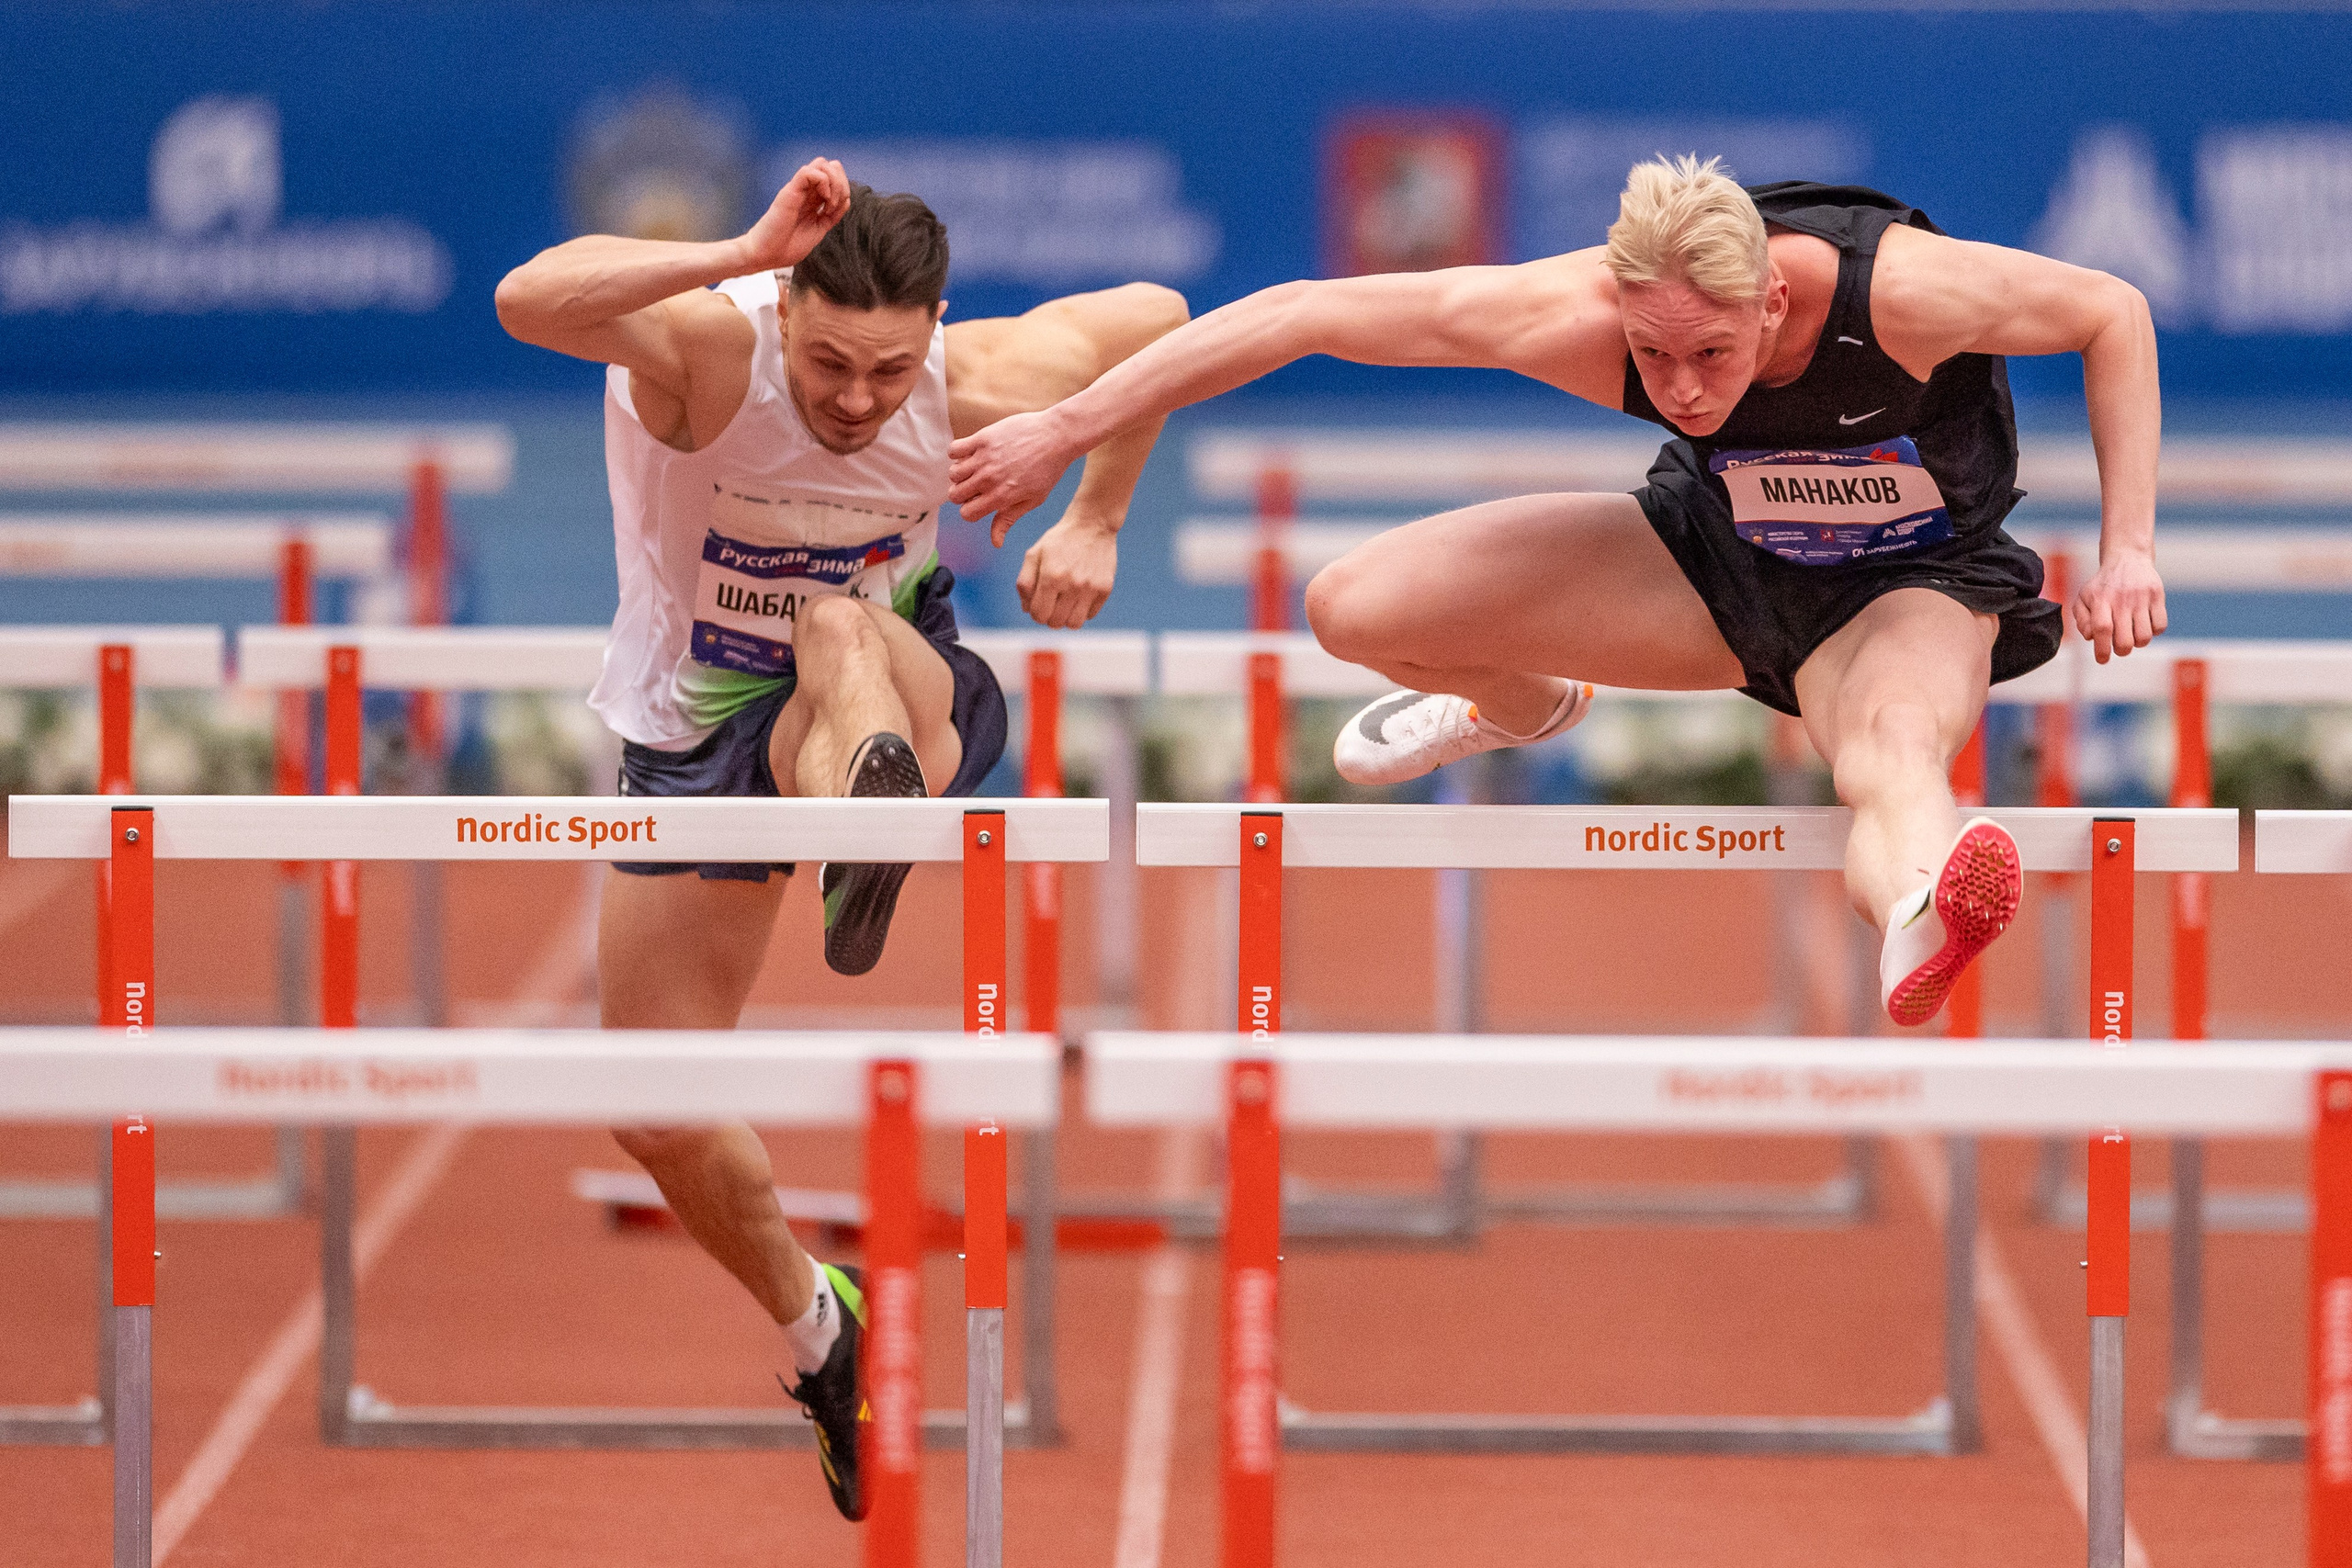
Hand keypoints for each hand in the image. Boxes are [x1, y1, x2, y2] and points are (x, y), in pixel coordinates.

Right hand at [737, 160, 850, 272]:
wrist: (766, 255)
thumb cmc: (787, 246)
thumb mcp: (819, 229)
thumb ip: (832, 215)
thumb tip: (846, 200)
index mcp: (812, 199)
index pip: (833, 176)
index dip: (843, 188)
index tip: (836, 210)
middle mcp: (805, 190)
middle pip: (830, 165)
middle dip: (841, 182)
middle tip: (835, 205)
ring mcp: (798, 189)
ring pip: (822, 163)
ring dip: (834, 183)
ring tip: (829, 204)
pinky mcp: (790, 190)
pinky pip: (809, 171)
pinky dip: (823, 183)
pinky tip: (823, 201)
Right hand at [948, 409, 1083, 544]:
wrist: (1057, 436)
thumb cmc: (1048, 470)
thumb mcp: (1033, 500)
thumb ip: (1008, 519)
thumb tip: (996, 543)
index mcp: (1001, 497)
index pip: (967, 514)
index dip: (971, 510)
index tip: (980, 501)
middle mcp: (989, 479)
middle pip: (955, 495)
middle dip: (963, 494)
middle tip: (976, 486)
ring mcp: (984, 458)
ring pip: (953, 474)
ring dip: (960, 474)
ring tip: (975, 469)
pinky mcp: (982, 438)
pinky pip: (953, 450)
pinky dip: (957, 454)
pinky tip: (972, 453)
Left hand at [1016, 513, 1118, 627]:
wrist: (1092, 524)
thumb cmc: (1059, 541)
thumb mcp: (1034, 554)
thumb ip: (1025, 582)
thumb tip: (1027, 610)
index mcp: (1051, 577)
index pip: (1038, 615)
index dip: (1035, 613)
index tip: (1038, 604)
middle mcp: (1072, 585)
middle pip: (1056, 623)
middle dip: (1049, 617)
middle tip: (1051, 603)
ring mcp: (1091, 588)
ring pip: (1074, 624)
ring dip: (1066, 618)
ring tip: (1065, 604)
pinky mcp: (1105, 589)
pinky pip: (1090, 615)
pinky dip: (1082, 611)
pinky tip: (1079, 596)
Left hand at [2072, 548, 2166, 660]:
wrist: (2127, 559)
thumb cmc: (2103, 585)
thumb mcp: (2085, 597)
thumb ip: (2082, 619)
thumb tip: (2091, 637)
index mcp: (2101, 600)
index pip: (2102, 629)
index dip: (2102, 649)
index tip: (2103, 660)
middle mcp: (2122, 599)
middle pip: (2124, 639)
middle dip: (2121, 650)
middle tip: (2119, 647)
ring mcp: (2141, 598)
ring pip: (2144, 637)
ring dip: (2138, 643)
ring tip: (2132, 634)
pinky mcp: (2158, 596)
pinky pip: (2160, 626)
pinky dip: (2154, 632)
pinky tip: (2145, 624)